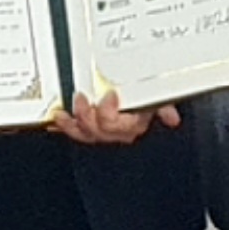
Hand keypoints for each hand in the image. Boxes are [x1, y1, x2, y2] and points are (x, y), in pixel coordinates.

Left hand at [55, 89, 179, 145]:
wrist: (139, 96)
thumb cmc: (146, 96)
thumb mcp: (157, 97)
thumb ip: (163, 106)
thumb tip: (172, 118)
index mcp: (132, 125)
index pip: (118, 125)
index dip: (109, 112)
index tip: (108, 94)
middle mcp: (117, 132)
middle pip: (98, 131)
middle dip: (87, 116)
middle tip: (81, 97)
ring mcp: (101, 131)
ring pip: (85, 135)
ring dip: (72, 124)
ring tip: (64, 112)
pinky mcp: (87, 127)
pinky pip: (74, 132)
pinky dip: (64, 126)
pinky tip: (56, 120)